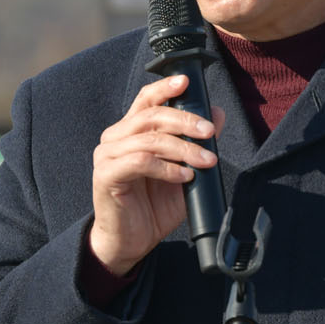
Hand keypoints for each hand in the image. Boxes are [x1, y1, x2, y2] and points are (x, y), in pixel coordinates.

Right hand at [88, 74, 225, 276]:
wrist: (130, 242)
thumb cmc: (154, 206)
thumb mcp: (184, 171)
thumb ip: (197, 143)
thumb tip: (218, 114)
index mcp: (131, 131)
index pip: (145, 99)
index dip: (164, 87)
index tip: (186, 81)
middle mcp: (115, 138)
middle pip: (151, 116)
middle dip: (185, 120)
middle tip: (210, 132)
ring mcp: (107, 156)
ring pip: (149, 139)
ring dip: (182, 148)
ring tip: (205, 161)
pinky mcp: (106, 176)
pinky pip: (140, 162)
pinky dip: (166, 168)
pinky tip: (184, 177)